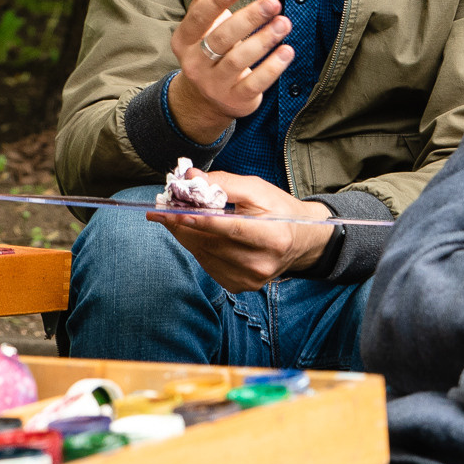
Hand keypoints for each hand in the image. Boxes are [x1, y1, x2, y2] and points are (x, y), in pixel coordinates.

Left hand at [146, 172, 330, 288]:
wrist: (301, 240)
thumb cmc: (279, 209)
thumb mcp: (258, 189)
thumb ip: (225, 182)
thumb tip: (191, 178)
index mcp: (272, 236)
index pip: (230, 228)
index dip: (199, 220)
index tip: (172, 211)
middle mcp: (261, 263)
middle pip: (212, 243)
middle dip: (182, 225)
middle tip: (161, 210)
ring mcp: (250, 279)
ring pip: (205, 255)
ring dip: (186, 236)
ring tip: (176, 218)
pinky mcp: (240, 285)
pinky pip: (208, 265)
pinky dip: (197, 247)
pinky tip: (197, 234)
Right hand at [166, 0, 296, 143]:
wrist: (205, 99)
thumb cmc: (209, 50)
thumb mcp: (204, 24)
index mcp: (184, 41)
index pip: (199, 17)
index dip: (216, 0)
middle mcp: (195, 64)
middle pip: (222, 38)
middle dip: (249, 19)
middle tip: (273, 2)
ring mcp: (214, 84)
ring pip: (238, 60)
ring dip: (264, 40)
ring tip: (284, 23)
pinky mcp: (235, 100)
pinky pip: (255, 83)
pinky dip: (272, 67)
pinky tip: (287, 51)